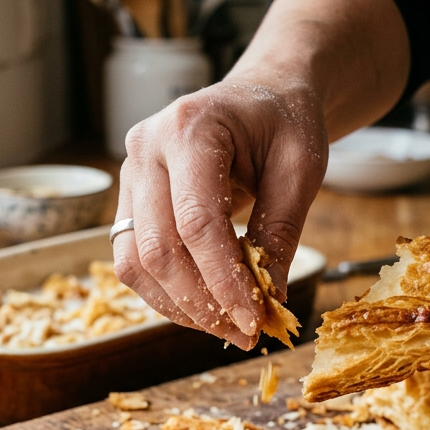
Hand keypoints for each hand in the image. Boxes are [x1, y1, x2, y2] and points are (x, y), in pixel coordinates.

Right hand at [112, 80, 326, 348]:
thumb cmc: (283, 123)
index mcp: (190, 128)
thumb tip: (270, 300)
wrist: (260, 96)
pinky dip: (168, 293)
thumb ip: (281, 231)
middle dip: (202, 302)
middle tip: (244, 333)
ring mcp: (130, 174)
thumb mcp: (300, 169)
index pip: (196, 222)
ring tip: (227, 326)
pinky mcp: (129, 199)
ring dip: (180, 306)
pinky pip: (134, 259)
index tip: (254, 321)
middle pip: (158, 248)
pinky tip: (206, 307)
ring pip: (136, 261)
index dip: (223, 281)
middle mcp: (146, 149)